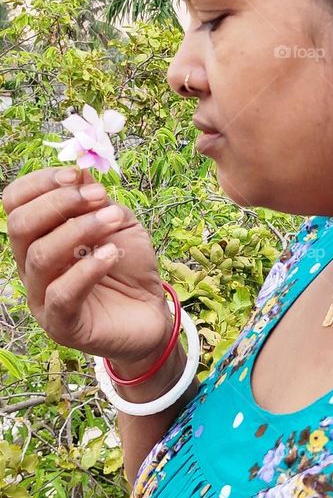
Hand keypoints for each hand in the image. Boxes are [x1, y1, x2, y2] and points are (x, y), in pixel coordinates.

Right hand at [2, 166, 173, 367]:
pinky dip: (87, 269)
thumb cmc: (129, 267)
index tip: (75, 175)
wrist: (151, 314)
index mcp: (38, 238)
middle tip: (99, 196)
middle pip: (19, 226)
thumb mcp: (118, 223)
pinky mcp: (62, 326)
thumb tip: (79, 172)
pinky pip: (61, 295)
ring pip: (40, 257)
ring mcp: (42, 299)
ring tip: (114, 220)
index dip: (39, 183)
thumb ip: (97, 201)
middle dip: (59, 203)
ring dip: (80, 229)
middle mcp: (31, 267)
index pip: (15, 204)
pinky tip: (111, 254)